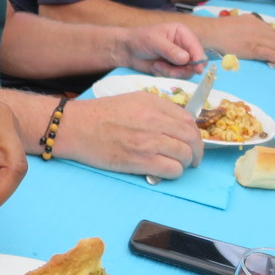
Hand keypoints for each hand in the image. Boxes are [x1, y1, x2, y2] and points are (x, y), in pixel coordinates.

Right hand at [60, 93, 203, 178]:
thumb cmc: (101, 114)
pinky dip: (174, 173)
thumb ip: (157, 109)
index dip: (195, 134)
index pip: (188, 120)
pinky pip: (172, 170)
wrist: (77, 127)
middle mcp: (154, 120)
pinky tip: (165, 171)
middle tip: (193, 159)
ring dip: (185, 163)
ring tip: (177, 165)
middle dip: (197, 151)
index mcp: (153, 103)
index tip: (192, 142)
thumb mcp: (133, 100)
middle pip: (191, 138)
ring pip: (185, 155)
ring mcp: (148, 141)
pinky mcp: (140, 161)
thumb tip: (178, 125)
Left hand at [118, 22, 205, 78]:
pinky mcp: (173, 68)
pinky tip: (155, 67)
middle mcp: (184, 46)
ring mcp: (179, 59)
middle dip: (183, 69)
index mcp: (182, 33)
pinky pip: (176, 76)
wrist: (127, 51)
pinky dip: (166, 74)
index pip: (196, 47)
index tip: (197, 69)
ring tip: (157, 66)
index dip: (198, 58)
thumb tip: (186, 59)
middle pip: (196, 62)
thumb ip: (170, 50)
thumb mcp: (154, 41)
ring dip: (172, 72)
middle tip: (171, 71)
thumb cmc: (140, 40)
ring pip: (186, 71)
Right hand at [192, 14, 274, 64]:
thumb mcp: (236, 22)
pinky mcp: (253, 49)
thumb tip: (251, 35)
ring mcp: (256, 38)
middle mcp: (257, 27)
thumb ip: (246, 26)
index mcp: (252, 20)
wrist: (211, 33)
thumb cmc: (218, 30)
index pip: (270, 30)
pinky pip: (270, 53)